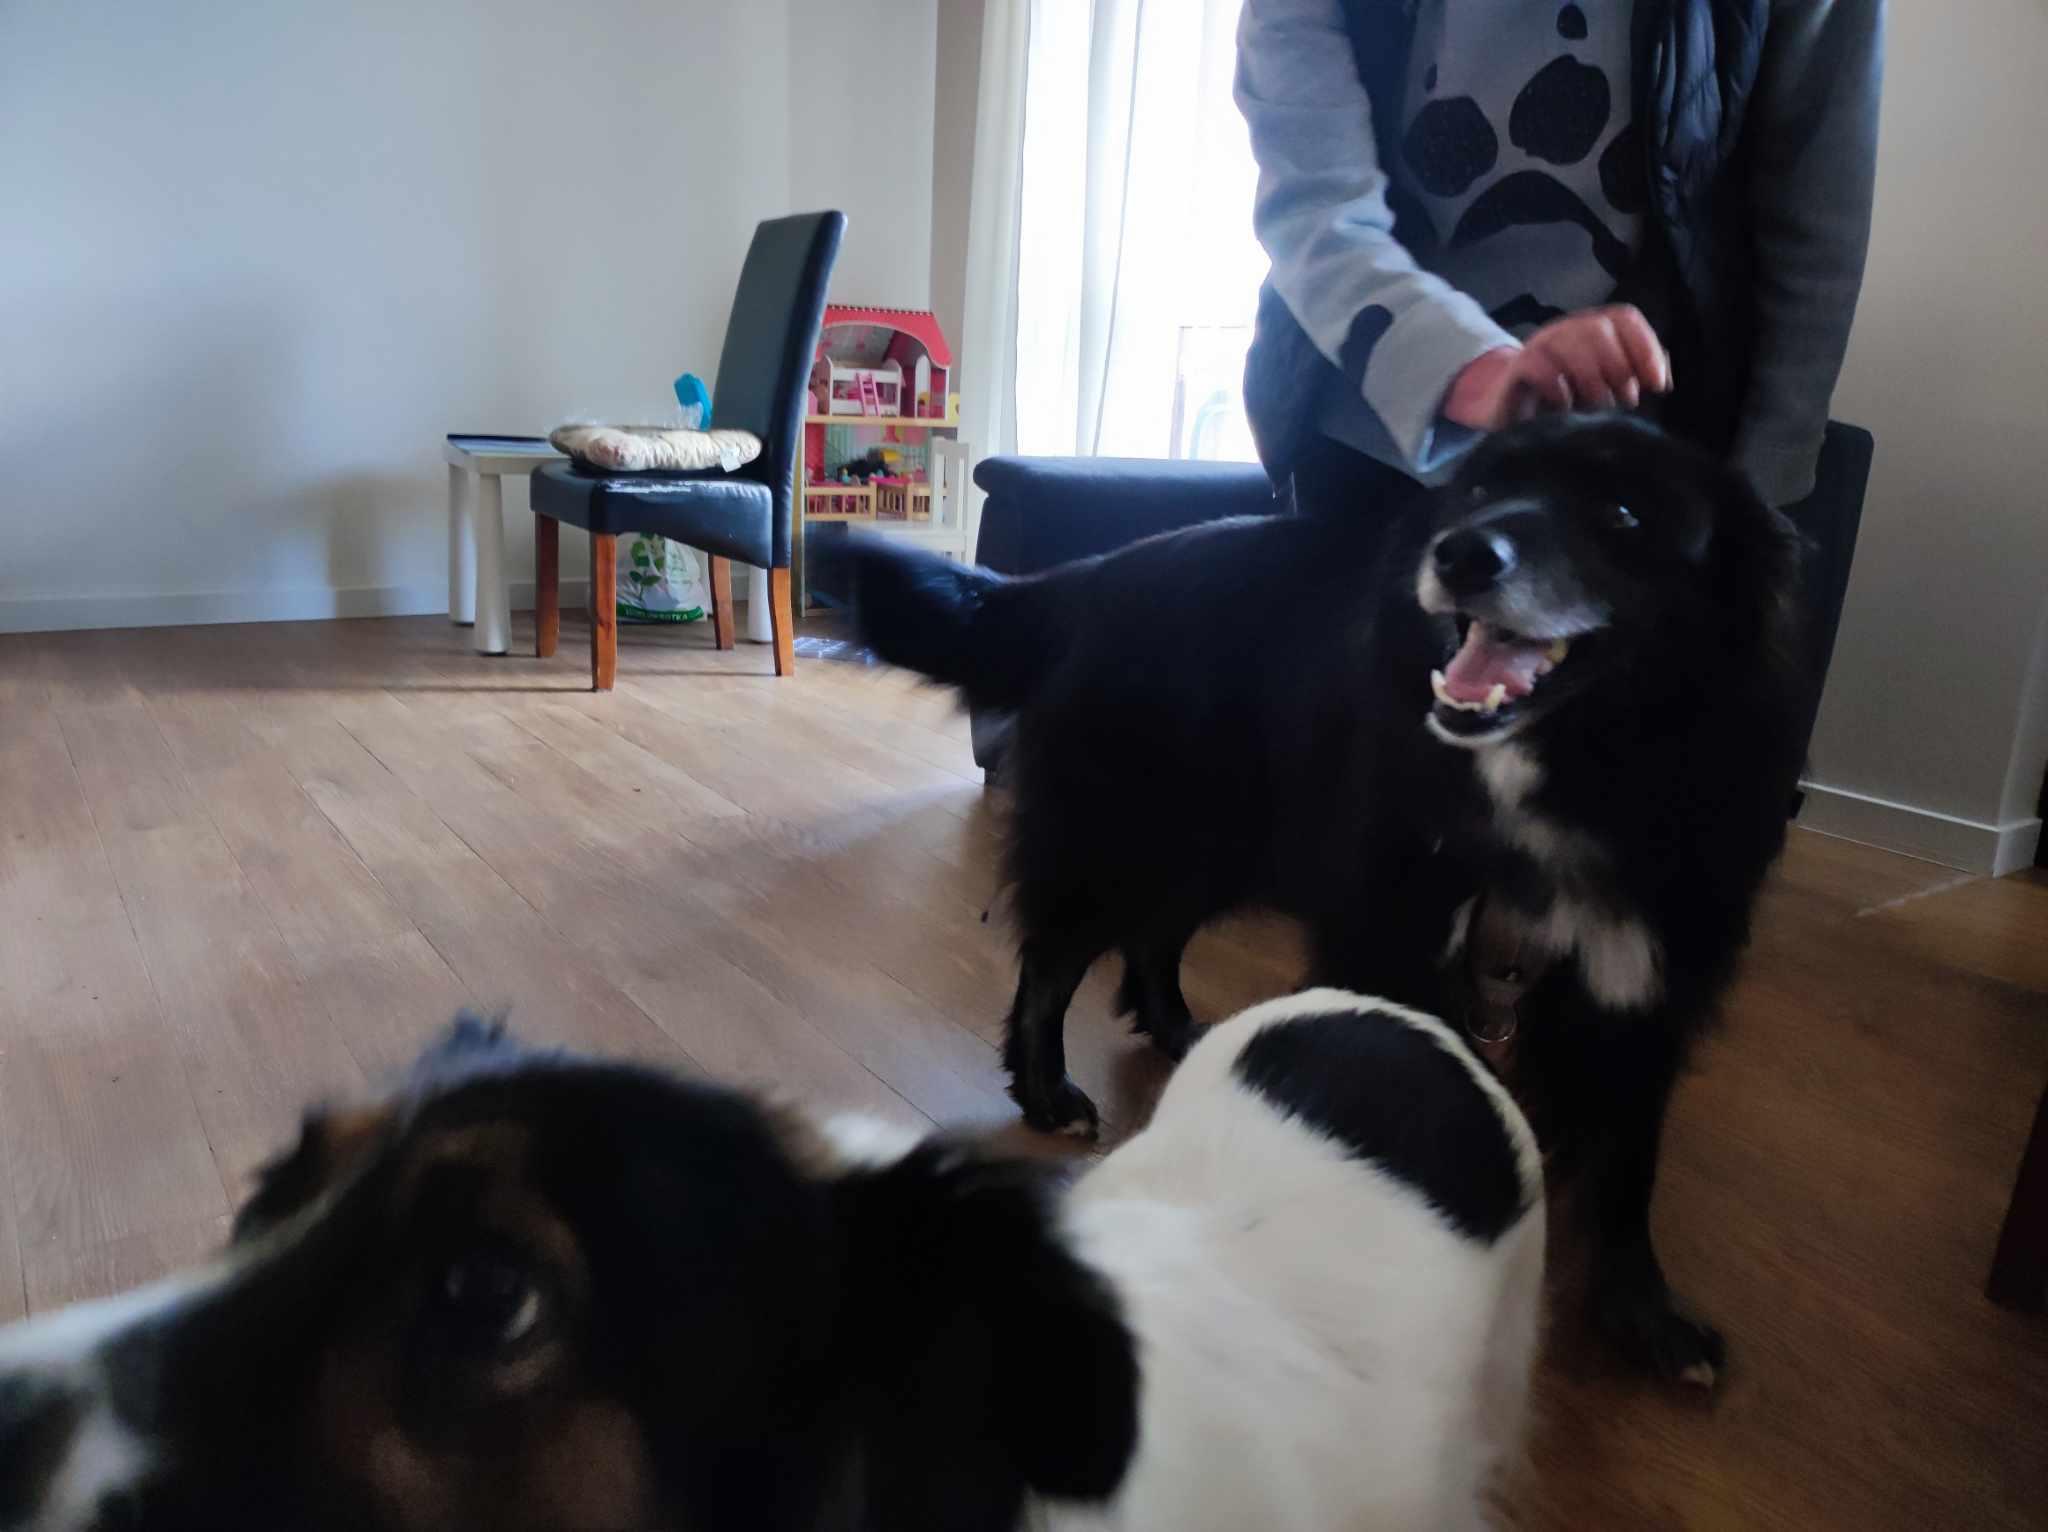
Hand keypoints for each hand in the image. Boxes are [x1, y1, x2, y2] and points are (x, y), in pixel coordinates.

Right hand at [1443, 304, 1671, 430]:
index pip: (1624, 319)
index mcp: (1591, 329)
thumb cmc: (1562, 398)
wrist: (1507, 410)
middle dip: (1619, 365)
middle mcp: (1566, 329)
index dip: (1645, 348)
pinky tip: (1566, 406)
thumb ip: (1633, 375)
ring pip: (1570, 343)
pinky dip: (1558, 387)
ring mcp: (1539, 345)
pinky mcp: (1516, 369)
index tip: (1657, 384)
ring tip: (1598, 406)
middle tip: (1624, 400)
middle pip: (1599, 327)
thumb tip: (1662, 377)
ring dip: (1591, 377)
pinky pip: (1539, 366)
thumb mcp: (1604, 387)